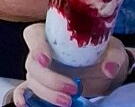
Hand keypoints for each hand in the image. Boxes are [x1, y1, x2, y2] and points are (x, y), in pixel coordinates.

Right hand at [12, 25, 128, 105]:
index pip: (34, 35)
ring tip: (68, 101)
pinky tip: (24, 104)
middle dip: (50, 79)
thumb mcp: (111, 49)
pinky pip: (25, 89)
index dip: (37, 47)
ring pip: (32, 79)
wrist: (102, 68)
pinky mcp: (42, 84)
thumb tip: (108, 68)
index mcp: (51, 34)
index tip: (46, 60)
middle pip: (32, 63)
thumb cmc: (102, 52)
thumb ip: (112, 56)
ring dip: (47, 92)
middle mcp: (41, 51)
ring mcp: (40, 70)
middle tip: (72, 88)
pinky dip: (22, 96)